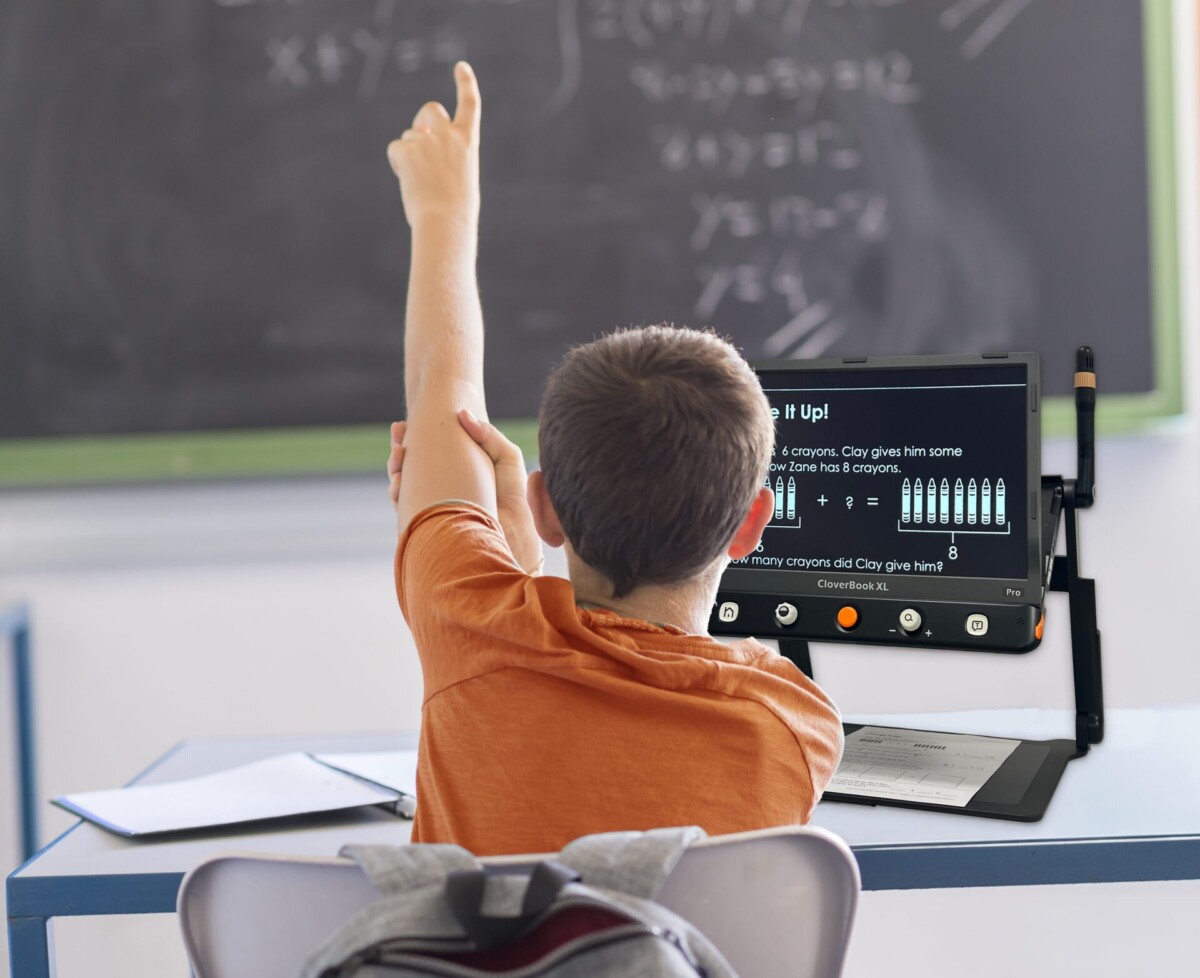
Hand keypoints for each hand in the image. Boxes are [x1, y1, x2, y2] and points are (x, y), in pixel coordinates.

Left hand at [386, 62, 480, 228]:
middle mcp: (449, 135)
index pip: (470, 104)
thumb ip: (446, 158)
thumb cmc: (456, 212)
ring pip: (409, 136)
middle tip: (419, 140)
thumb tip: (417, 147)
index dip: (466, 83)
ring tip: (419, 181)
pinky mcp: (408, 150)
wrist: (445, 223)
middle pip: (430, 109)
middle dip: (421, 120)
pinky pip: (396, 149)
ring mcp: (428, 141)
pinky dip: (398, 163)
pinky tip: (407, 180)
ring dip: (410, 154)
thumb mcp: (461, 180)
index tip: (461, 67)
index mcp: (469, 142)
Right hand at [387, 415, 544, 575]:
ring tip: (399, 452)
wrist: (512, 537)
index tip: (404, 423)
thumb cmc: (515, 499)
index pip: (429, 454)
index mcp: (458, 473)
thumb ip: (488, 434)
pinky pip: (404, 509)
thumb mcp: (506, 458)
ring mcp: (432, 509)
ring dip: (395, 468)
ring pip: (402, 487)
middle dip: (399, 449)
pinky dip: (397, 494)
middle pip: (411, 467)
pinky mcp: (426, 526)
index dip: (414, 438)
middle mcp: (442, 491)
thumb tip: (461, 414)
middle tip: (398, 431)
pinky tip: (398, 480)